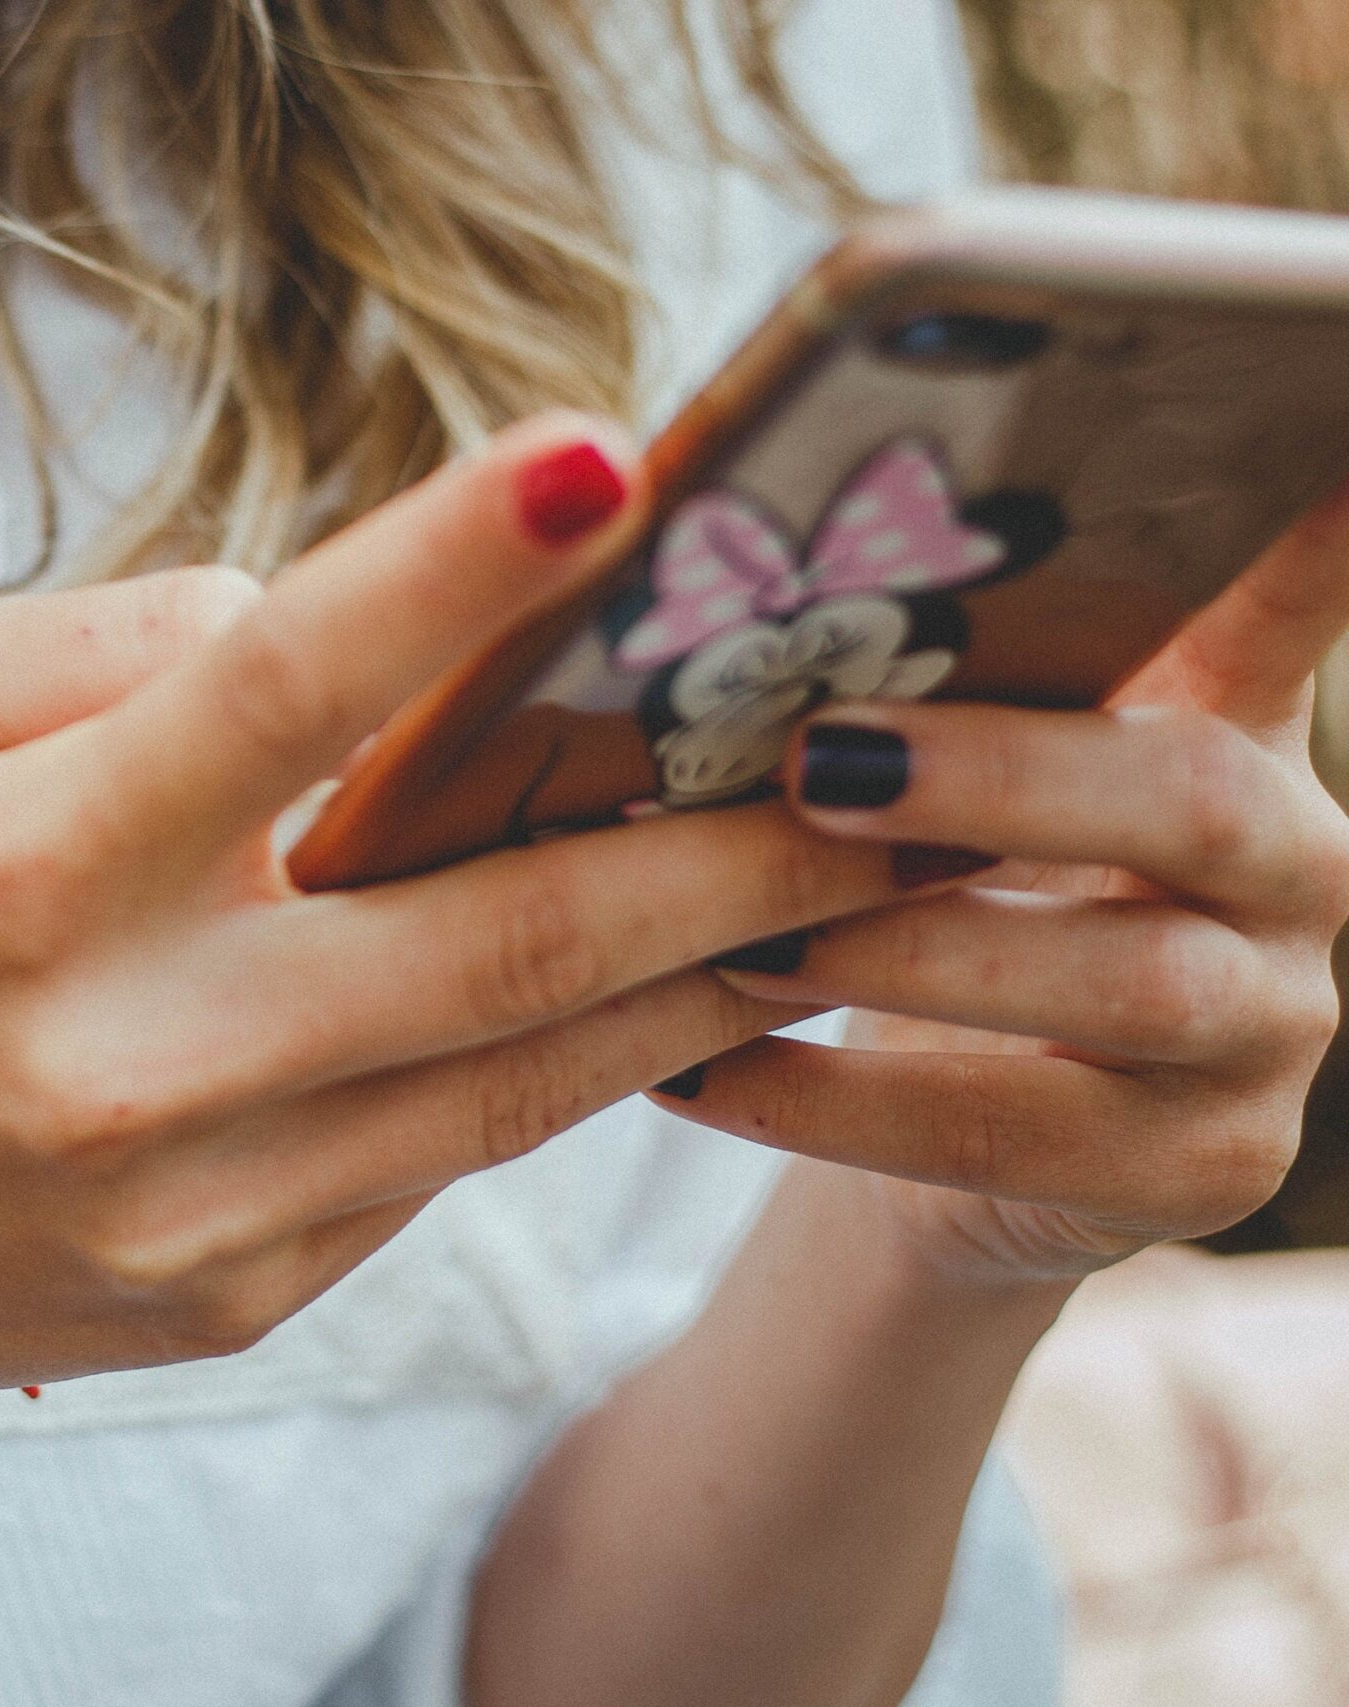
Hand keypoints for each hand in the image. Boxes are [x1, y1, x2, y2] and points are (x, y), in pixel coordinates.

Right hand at [0, 417, 941, 1395]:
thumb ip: (99, 650)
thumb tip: (307, 630)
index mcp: (22, 884)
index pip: (269, 695)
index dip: (446, 572)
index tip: (612, 463)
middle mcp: (125, 1064)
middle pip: (490, 939)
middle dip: (723, 856)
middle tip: (886, 781)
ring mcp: (189, 1212)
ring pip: (512, 1085)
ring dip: (697, 986)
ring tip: (837, 901)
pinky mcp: (221, 1302)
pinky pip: (426, 1170)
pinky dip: (541, 1076)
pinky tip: (633, 1009)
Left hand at [667, 486, 1348, 1284]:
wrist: (949, 1123)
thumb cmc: (912, 884)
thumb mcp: (924, 766)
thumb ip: (893, 677)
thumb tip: (661, 542)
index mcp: (1225, 713)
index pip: (1299, 581)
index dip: (1323, 503)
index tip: (1332, 361)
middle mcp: (1296, 856)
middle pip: (1192, 794)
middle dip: (996, 776)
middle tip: (818, 757)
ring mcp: (1273, 1023)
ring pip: (1124, 980)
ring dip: (903, 949)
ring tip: (725, 937)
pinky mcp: (1205, 1168)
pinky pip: (1013, 1136)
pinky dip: (831, 1101)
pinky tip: (691, 1073)